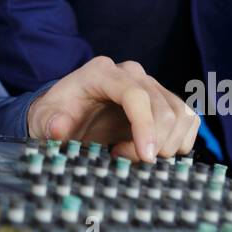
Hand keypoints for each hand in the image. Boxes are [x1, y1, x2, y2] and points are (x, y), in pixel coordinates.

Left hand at [27, 56, 199, 161]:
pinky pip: (189, 120)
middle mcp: (130, 73)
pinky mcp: (164, 100)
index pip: (135, 94)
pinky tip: (154, 151)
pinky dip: (180, 142)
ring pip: (181, 114)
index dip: (145, 126)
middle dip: (152, 143)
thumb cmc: (56, 117)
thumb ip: (49, 123)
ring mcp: (150, 84)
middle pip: (162, 108)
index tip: (144, 156)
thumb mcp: (42, 121)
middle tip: (125, 159)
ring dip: (168, 144)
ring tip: (138, 157)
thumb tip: (58, 127)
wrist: (67, 116)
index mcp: (101, 72)